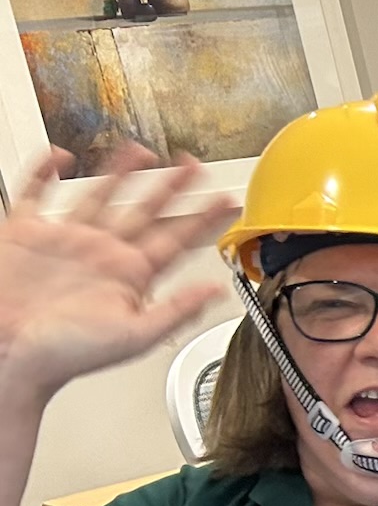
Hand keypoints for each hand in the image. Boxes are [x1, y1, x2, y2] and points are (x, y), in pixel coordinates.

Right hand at [0, 147, 232, 405]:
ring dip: (120, 173)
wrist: (9, 354)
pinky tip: (61, 155)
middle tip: (195, 165)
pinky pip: (36, 193)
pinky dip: (45, 172)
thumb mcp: (135, 335)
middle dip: (171, 187)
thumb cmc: (65, 354)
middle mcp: (101, 254)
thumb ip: (178, 310)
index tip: (228, 203)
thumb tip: (217, 291)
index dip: (203, 220)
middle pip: (145, 211)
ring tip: (142, 151)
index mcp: (129, 276)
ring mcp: (64, 241)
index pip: (176, 240)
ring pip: (98, 195)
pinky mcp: (25, 233)